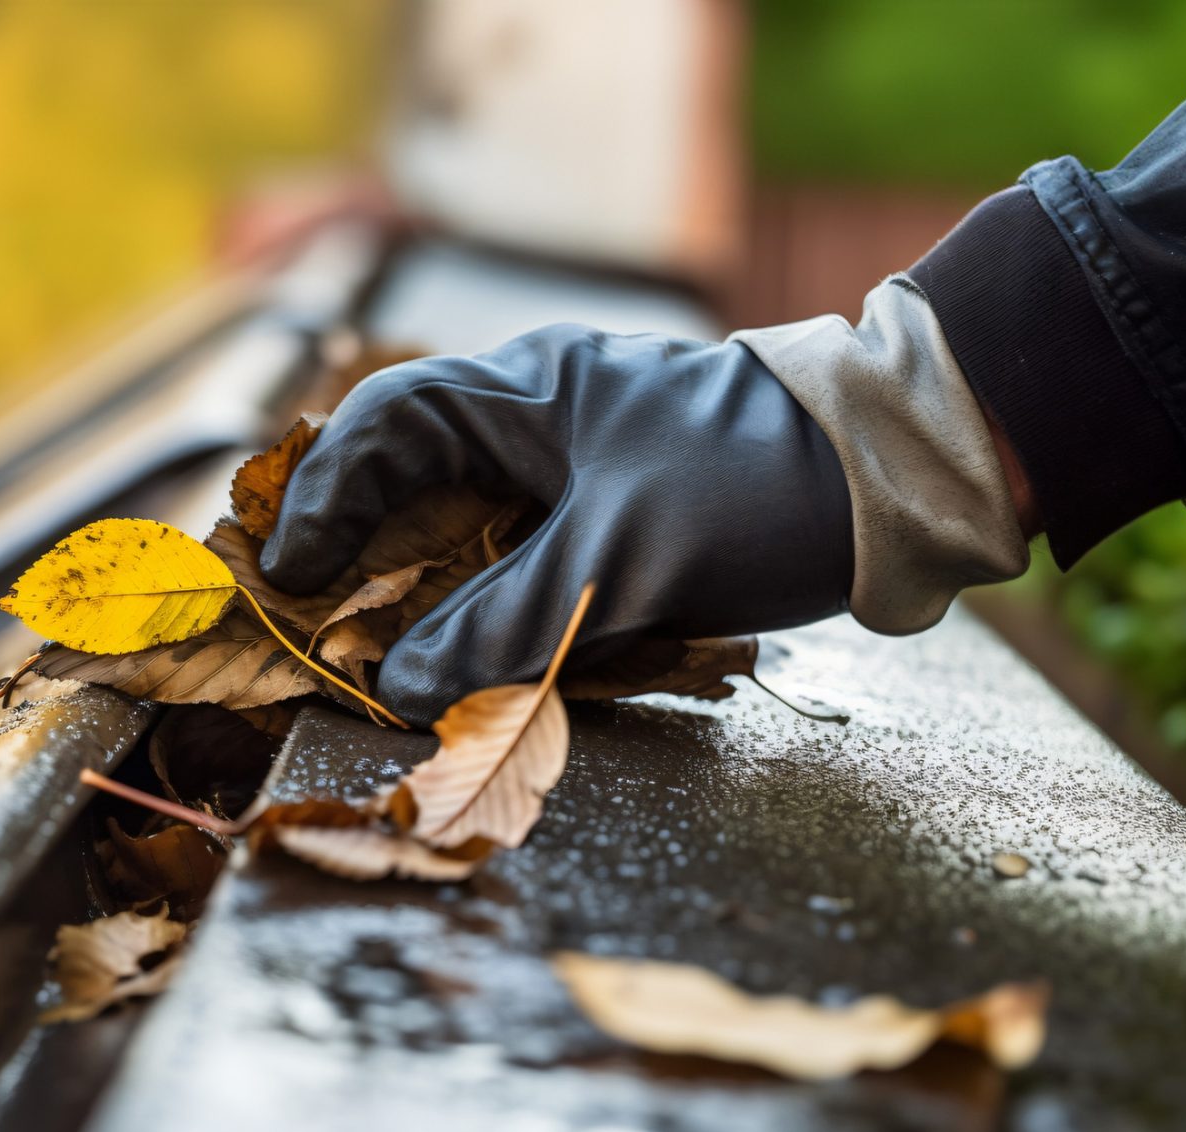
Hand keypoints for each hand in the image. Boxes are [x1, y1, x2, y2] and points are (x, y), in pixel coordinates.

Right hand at [260, 325, 855, 722]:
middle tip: (319, 619)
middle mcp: (539, 414)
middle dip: (361, 548)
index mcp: (522, 391)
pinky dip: (489, 597)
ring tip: (388, 647)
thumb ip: (504, 625)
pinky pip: (523, 548)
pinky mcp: (620, 505)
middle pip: (409, 473)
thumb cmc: (751, 488)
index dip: (321, 500)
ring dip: (425, 581)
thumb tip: (404, 687)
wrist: (895, 474)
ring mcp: (581, 459)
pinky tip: (484, 648)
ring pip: (467, 518)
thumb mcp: (618, 560)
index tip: (290, 577)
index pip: (381, 427)